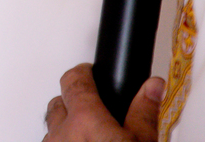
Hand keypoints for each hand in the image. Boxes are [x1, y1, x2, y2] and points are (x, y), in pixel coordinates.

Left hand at [43, 64, 162, 141]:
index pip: (74, 79)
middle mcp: (62, 133)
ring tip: (89, 131)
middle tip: (94, 106)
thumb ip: (144, 113)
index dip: (83, 72)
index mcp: (85, 120)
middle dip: (74, 101)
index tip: (90, 70)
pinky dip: (63, 140)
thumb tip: (152, 86)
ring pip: (53, 126)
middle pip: (59, 101)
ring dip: (67, 125)